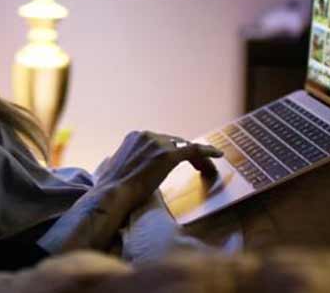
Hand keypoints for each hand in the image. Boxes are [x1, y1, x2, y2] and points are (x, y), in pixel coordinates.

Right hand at [93, 131, 221, 209]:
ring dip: (196, 157)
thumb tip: (112, 163)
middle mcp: (147, 135)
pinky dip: (207, 152)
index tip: (180, 158)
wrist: (113, 193)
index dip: (172, 149)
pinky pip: (194, 150)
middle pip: (174, 141)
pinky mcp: (168, 155)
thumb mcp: (112, 167)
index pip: (160, 140)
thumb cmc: (111, 188)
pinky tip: (218, 156)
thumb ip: (119, 161)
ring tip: (204, 168)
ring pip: (185, 146)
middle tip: (196, 165)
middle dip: (185, 153)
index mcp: (134, 136)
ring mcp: (158, 143)